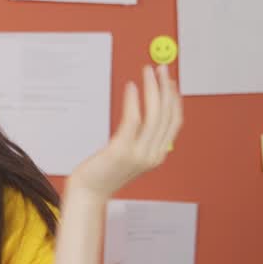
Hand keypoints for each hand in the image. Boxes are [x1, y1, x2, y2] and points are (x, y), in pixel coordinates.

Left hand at [67, 64, 182, 200]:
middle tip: (160, 69)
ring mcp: (139, 154)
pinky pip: (133, 120)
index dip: (174, 99)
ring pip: (154, 115)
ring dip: (152, 89)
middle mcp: (152, 154)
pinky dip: (134, 101)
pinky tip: (131, 88)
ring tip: (148, 72)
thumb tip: (147, 112)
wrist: (88, 193)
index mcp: (158, 155)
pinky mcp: (122, 151)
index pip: (174, 121)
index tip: (170, 81)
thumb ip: (142, 140)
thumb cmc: (103, 173)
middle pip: (166, 115)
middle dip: (166, 88)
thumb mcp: (131, 156)